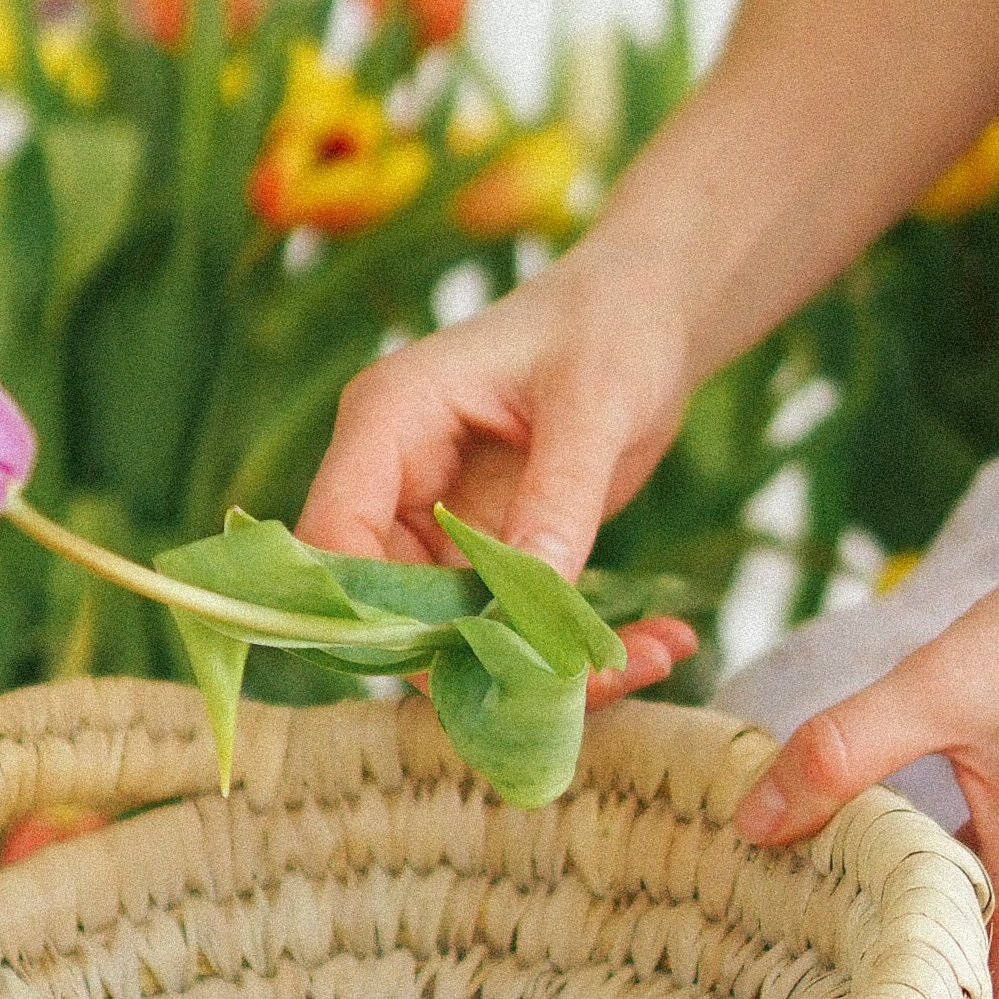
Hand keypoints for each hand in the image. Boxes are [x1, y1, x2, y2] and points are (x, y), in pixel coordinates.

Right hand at [299, 254, 698, 706]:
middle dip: (482, 659)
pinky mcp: (489, 553)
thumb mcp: (592, 403)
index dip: (374, 614)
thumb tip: (532, 609)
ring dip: (548, 665)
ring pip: (457, 633)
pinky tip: (663, 641)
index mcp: (389, 421)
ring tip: (656, 658)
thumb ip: (557, 500)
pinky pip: (512, 625)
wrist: (650, 315)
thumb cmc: (610, 324)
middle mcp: (398, 480)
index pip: (334, 536)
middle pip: (390, 607)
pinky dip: (581, 646)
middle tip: (590, 682)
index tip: (466, 663)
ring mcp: (439, 524)